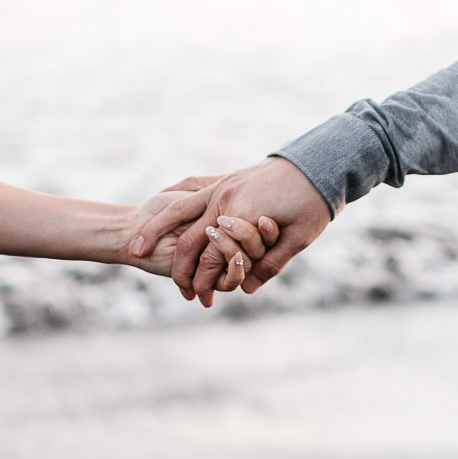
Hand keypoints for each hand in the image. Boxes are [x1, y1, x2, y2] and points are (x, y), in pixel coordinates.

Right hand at [133, 157, 330, 305]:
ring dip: (155, 230)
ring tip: (137, 248)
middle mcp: (226, 199)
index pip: (210, 256)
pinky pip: (188, 193)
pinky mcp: (225, 179)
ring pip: (178, 210)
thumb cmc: (313, 201)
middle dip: (176, 264)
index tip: (194, 298)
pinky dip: (169, 208)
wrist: (319, 160)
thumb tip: (247, 289)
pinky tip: (157, 217)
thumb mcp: (299, 237)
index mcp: (242, 215)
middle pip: (189, 237)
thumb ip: (271, 263)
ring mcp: (222, 186)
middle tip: (171, 286)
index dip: (199, 280)